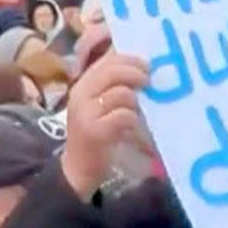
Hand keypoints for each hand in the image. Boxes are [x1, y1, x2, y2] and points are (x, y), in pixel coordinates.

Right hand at [62, 51, 150, 196]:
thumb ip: (113, 86)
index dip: (129, 58)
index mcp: (82, 85)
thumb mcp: (99, 105)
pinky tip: (132, 127)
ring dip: (136, 101)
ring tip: (137, 111)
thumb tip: (142, 67)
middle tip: (149, 81)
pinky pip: (124, 115)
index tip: (146, 64)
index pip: (105, 60)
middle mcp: (80, 95)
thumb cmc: (95, 134)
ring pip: (122, 93)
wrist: (78, 168)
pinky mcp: (96, 131)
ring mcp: (86, 113)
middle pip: (113, 71)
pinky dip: (134, 120)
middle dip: (136, 73)